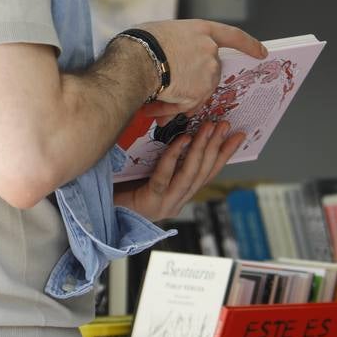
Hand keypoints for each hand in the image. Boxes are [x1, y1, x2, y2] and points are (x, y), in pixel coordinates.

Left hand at [114, 120, 243, 220]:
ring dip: (202, 148)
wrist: (98, 211)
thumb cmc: (122, 188)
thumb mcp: (150, 171)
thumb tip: (183, 132)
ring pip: (190, 174)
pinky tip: (183, 139)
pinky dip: (175, 157)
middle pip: (203, 171)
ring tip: (210, 128)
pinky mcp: (150, 202)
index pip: (208, 172)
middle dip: (217, 146)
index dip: (225, 154)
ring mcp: (165, 204)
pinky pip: (165, 176)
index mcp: (180, 195)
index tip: (238, 136)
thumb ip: (168, 161)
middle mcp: (177, 201)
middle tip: (225, 125)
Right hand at [139, 20, 266, 109]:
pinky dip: (172, 108)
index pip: (233, 36)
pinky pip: (187, 105)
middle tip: (169, 85)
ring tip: (153, 96)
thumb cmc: (140, 43)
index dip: (248, 45)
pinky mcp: (199, 93)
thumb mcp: (164, 34)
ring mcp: (207, 73)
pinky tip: (153, 109)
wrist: (136, 61)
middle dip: (193, 81)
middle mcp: (209, 50)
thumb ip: (178, 47)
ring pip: (198, 90)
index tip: (262, 52)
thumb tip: (172, 69)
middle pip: (210, 71)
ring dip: (179, 97)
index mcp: (201, 30)